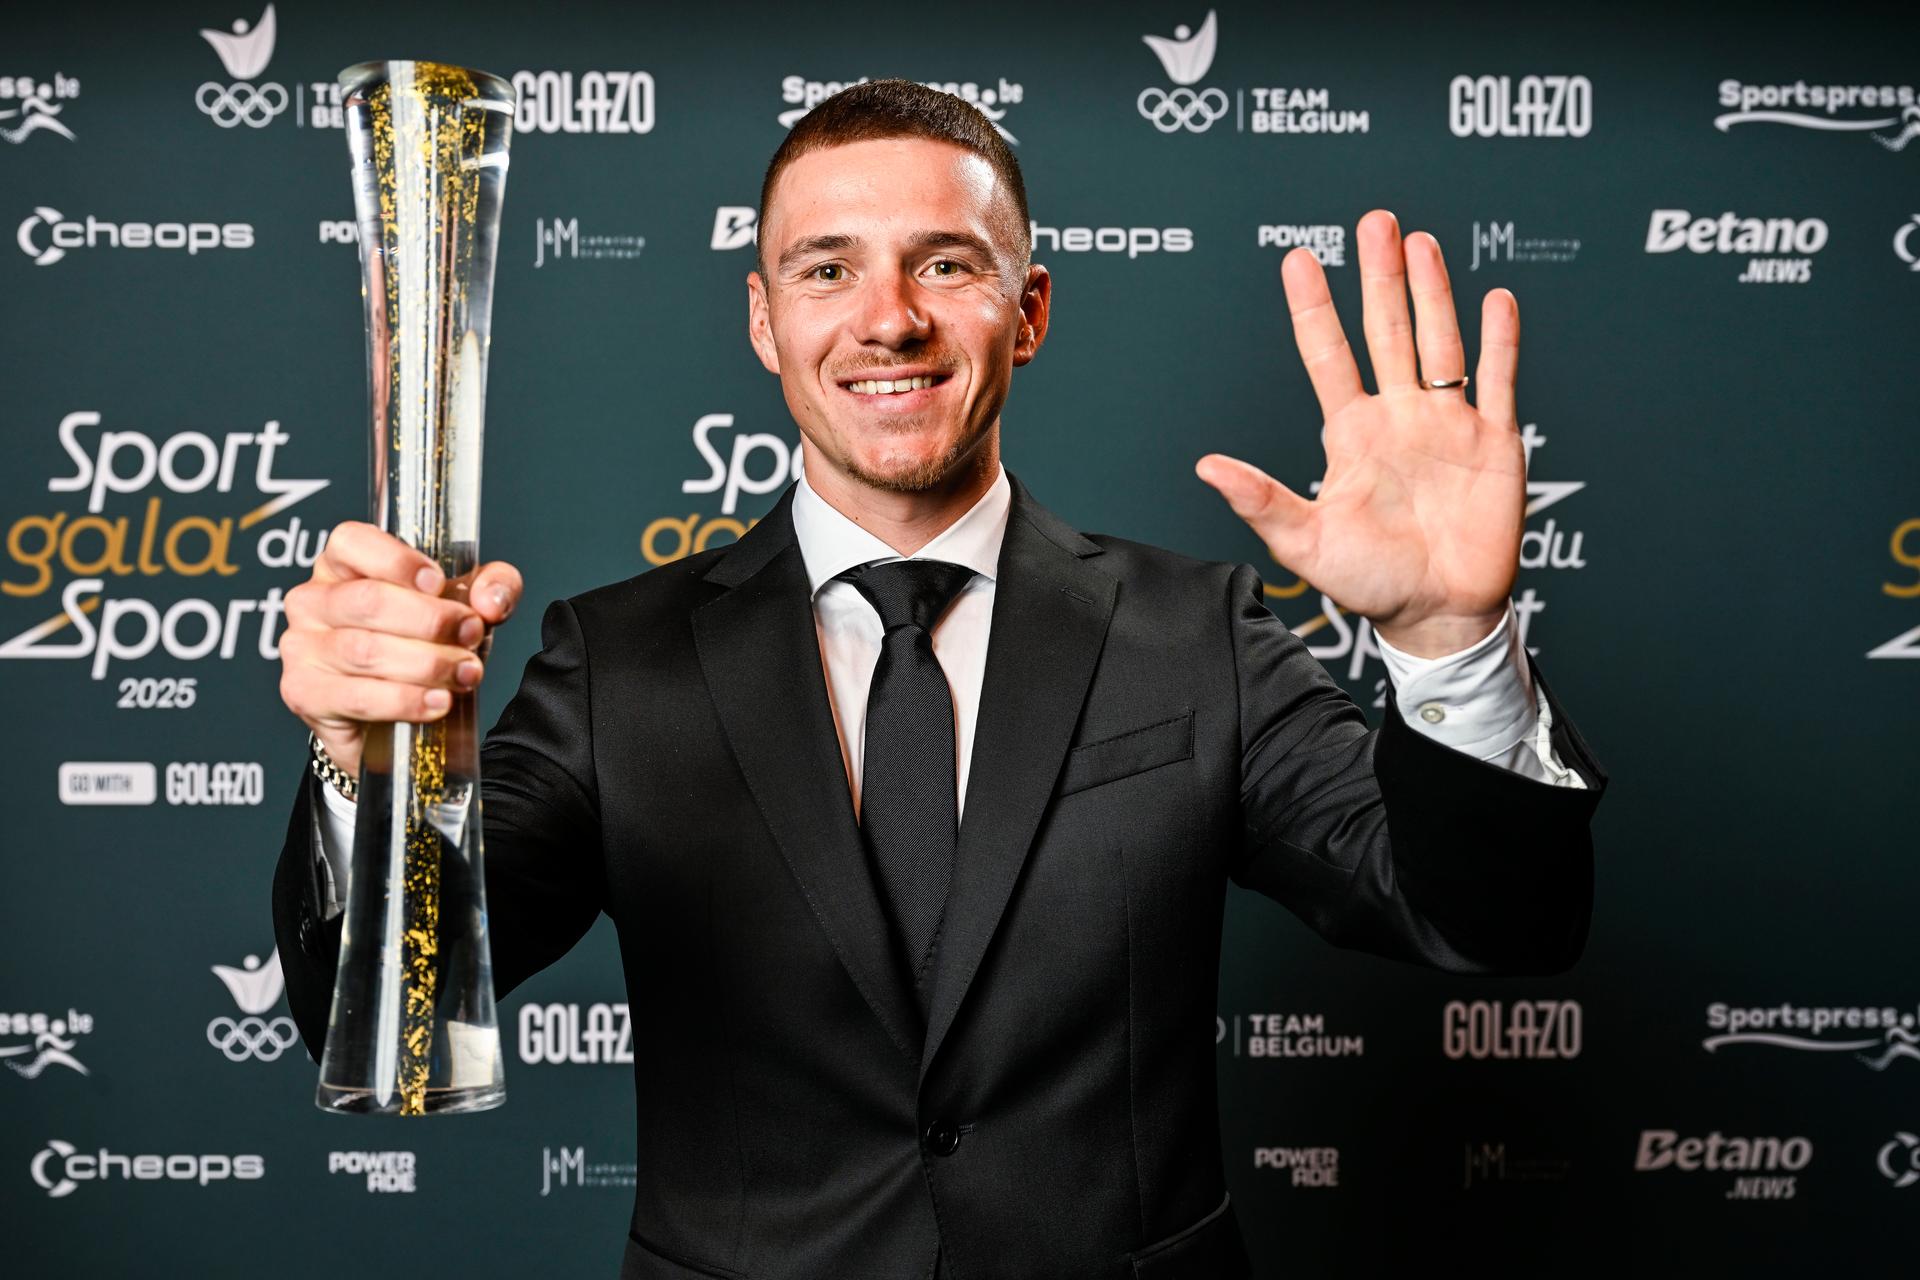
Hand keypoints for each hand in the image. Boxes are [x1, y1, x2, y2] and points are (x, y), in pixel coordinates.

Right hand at [278, 521, 523, 777]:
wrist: (389, 714)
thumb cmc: (419, 644)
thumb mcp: (463, 604)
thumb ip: (491, 587)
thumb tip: (490, 600)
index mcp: (343, 565)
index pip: (352, 542)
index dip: (397, 561)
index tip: (439, 582)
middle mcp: (314, 600)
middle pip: (368, 600)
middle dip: (431, 620)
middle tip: (470, 635)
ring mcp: (303, 647)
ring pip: (365, 650)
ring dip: (427, 664)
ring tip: (464, 673)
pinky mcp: (306, 693)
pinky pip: (358, 696)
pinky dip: (406, 701)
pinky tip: (436, 701)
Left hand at [1196, 210, 1523, 656]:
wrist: (1438, 614)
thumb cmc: (1370, 583)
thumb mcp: (1306, 543)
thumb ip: (1261, 499)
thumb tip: (1205, 467)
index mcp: (1351, 435)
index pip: (1327, 356)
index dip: (1313, 309)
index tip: (1297, 260)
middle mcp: (1398, 418)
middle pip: (1387, 331)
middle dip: (1379, 277)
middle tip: (1373, 221)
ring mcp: (1446, 425)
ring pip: (1439, 341)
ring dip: (1432, 292)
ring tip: (1420, 242)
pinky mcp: (1493, 442)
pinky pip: (1497, 380)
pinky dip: (1499, 340)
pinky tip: (1496, 299)